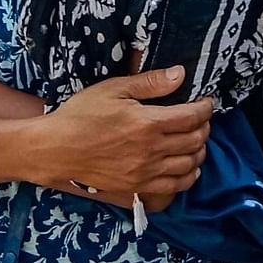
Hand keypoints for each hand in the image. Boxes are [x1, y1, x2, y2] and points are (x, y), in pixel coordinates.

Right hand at [25, 67, 210, 202]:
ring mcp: (146, 173)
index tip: (206, 102)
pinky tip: (185, 166)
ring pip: (190, 164)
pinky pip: (175, 186)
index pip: (192, 117)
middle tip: (200, 118)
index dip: (206, 108)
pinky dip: (187, 175)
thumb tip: (181, 74)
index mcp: (148, 123)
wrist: (56, 149)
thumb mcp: (114, 89)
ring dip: (199, 151)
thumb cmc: (82, 115)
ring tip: (194, 140)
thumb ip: (150, 83)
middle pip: (196, 140)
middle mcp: (152, 150)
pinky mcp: (138, 188)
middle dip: (204, 127)